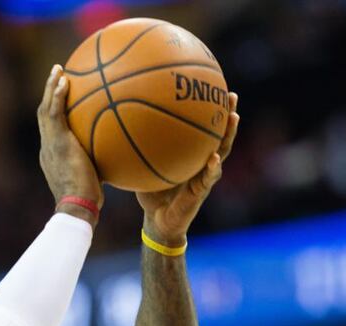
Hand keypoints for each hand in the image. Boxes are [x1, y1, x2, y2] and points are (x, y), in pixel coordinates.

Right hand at [37, 65, 102, 225]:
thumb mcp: (96, 180)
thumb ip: (104, 165)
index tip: (64, 99)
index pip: (53, 129)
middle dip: (50, 94)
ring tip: (59, 70)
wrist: (77, 207)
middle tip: (58, 75)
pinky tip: (66, 80)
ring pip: (46, 109)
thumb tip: (125, 159)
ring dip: (51, 87)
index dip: (55, 112)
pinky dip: (58, 95)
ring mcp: (50, 144)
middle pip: (45, 114)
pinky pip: (55, 113)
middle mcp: (47, 147)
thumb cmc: (89, 202)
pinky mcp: (56, 143)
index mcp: (53, 156)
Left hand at [137, 92, 239, 245]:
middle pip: (218, 133)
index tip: (210, 85)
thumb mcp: (138, 165)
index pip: (201, 126)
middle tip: (230, 94)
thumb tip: (111, 124)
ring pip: (222, 152)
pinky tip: (214, 159)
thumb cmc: (148, 190)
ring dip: (229, 135)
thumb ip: (132, 147)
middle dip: (226, 113)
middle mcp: (201, 160)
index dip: (207, 108)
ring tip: (233, 117)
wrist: (157, 220)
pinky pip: (209, 178)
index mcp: (190, 152)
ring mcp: (205, 175)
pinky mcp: (201, 192)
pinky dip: (212, 168)